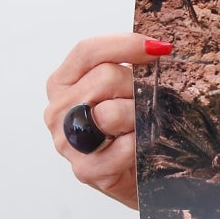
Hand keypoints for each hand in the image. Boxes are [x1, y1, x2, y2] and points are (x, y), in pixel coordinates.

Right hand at [44, 33, 170, 208]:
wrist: (144, 174)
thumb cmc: (136, 124)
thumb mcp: (128, 87)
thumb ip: (132, 64)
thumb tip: (158, 46)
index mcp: (64, 83)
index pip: (87, 51)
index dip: (126, 44)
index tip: (160, 48)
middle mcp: (59, 111)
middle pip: (106, 77)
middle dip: (140, 86)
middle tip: (153, 101)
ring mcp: (67, 142)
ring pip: (112, 112)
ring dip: (142, 117)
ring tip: (147, 125)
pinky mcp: (85, 170)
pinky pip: (124, 147)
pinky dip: (142, 145)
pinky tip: (144, 148)